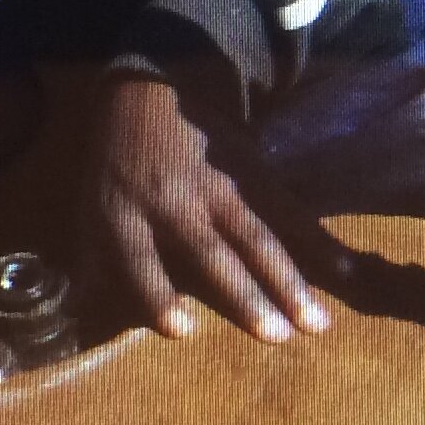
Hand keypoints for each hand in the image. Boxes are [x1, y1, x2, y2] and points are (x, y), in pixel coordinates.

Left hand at [82, 70, 330, 344]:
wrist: (150, 89)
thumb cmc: (116, 161)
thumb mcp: (89, 206)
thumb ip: (91, 262)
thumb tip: (78, 316)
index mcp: (126, 213)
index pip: (139, 260)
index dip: (158, 295)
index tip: (182, 331)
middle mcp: (175, 204)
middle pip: (211, 254)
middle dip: (244, 295)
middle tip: (274, 336)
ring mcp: (219, 188)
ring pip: (257, 238)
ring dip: (288, 281)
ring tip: (314, 322)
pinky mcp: (253, 175)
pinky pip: (288, 213)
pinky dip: (319, 243)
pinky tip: (346, 271)